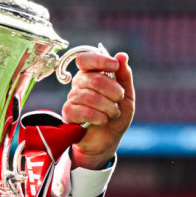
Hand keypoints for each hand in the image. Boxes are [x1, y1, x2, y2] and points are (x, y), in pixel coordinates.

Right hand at [61, 50, 133, 169]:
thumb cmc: (115, 116)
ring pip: (90, 97)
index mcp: (91, 74)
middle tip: (119, 100)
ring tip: (113, 114)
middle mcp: (79, 84)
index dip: (100, 60)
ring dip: (108, 107)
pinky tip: (103, 121)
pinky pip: (83, 111)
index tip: (115, 67)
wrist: (108, 140)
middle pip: (93, 79)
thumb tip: (122, 55)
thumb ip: (124, 76)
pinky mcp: (68, 114)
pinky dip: (99, 117)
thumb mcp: (127, 95)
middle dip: (113, 90)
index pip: (86, 59)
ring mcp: (72, 99)